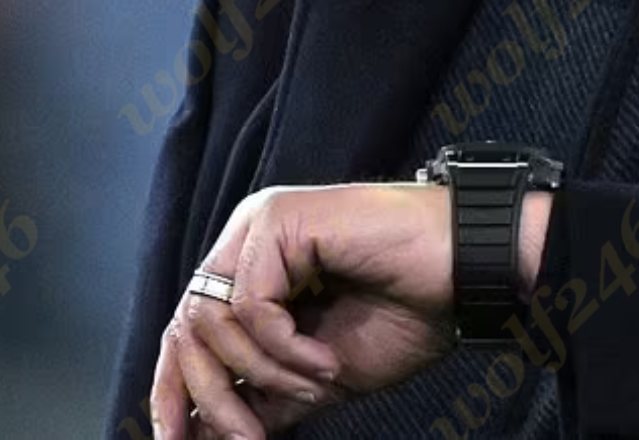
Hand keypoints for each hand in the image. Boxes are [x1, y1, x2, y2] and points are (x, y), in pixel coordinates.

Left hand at [149, 183, 552, 439]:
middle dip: (209, 395)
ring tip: (317, 383)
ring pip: (213, 318)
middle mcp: (248, 239)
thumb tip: (210, 437)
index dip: (173, 392)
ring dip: (265, 372)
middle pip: (187, 326)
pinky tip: (327, 360)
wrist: (465, 275)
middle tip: (248, 438)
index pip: (187, 330)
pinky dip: (286, 348)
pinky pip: (252, 305)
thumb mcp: (321, 375)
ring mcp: (261, 223)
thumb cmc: (408, 312)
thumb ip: (266, 396)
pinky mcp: (281, 220)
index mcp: (255, 268)